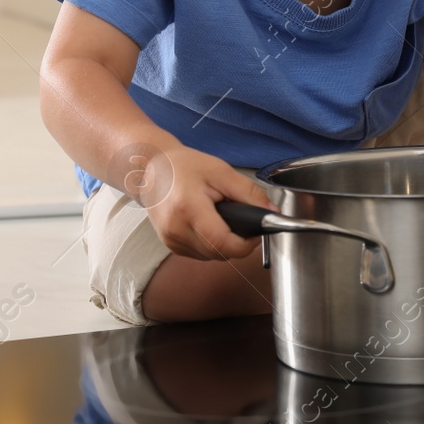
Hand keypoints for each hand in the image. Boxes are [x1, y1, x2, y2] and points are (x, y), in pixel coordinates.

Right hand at [130, 145, 276, 261]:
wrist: (152, 168)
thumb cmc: (185, 166)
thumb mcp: (222, 172)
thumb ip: (249, 193)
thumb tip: (271, 213)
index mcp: (189, 209)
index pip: (223, 244)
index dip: (246, 244)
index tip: (255, 233)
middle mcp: (176, 230)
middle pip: (220, 254)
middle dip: (236, 242)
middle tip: (239, 219)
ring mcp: (170, 240)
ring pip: (211, 257)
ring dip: (223, 244)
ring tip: (220, 217)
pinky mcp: (170, 245)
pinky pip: (200, 254)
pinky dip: (210, 244)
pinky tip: (208, 224)